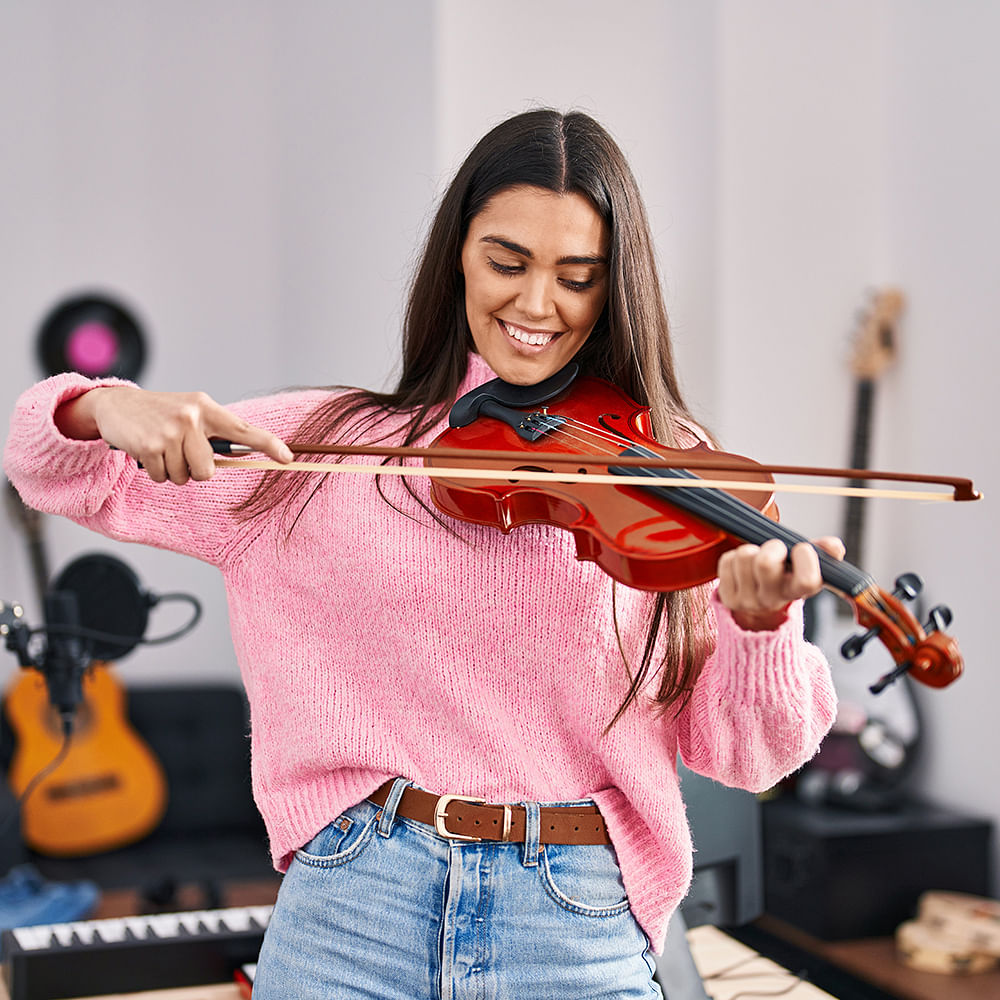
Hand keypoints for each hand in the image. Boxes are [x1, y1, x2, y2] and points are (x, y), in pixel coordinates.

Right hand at [55, 386, 292, 484]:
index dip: (269, 445)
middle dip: (195, 470)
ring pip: (186, 477)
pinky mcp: (150, 446)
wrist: (115, 404)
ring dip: (173, 471)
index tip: (289, 458)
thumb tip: (238, 459)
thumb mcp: (190, 414)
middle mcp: (192, 417)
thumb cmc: (161, 413)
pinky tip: (147, 452)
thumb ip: (213, 434)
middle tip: (178, 451)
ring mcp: (171, 431)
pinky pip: (164, 478)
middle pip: (209, 471)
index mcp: (207, 408)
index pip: (245, 430)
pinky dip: (155, 472)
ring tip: (161, 449)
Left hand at [717, 536, 844, 630]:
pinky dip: (733, 557)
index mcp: (798, 591)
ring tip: (757, 558)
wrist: (759, 607)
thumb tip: (834, 548)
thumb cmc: (784, 578)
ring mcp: (748, 600)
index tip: (801, 549)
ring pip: (744, 556)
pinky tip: (742, 567)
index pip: (807, 579)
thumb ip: (824, 554)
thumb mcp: (807, 567)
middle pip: (765, 563)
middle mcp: (772, 600)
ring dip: (751, 550)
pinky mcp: (727, 596)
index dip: (805, 557)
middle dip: (772, 547)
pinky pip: (727, 561)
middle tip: (775, 550)